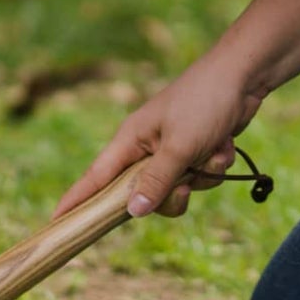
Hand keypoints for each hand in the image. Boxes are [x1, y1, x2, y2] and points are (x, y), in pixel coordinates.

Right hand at [52, 53, 264, 219]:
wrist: (242, 76)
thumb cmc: (203, 102)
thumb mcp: (179, 147)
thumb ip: (156, 182)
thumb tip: (132, 213)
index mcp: (130, 140)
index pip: (96, 177)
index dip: (77, 200)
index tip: (56, 223)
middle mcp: (146, 147)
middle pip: (145, 195)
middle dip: (172, 194)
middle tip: (187, 182)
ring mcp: (172, 150)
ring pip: (178, 189)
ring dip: (202, 176)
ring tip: (213, 150)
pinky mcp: (195, 151)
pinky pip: (200, 177)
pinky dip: (215, 165)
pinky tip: (224, 143)